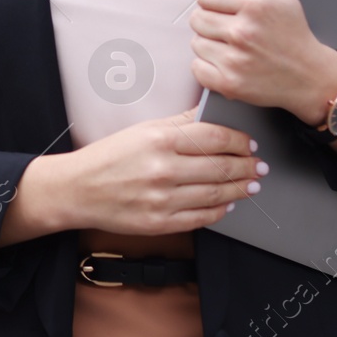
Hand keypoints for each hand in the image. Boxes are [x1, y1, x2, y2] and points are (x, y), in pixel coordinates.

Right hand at [61, 111, 267, 235]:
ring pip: (215, 194)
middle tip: (258, 165)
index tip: (249, 143)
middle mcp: (163, 170)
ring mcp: (162, 199)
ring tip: (251, 184)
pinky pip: (200, 217)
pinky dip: (219, 211)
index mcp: (159, 141)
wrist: (78, 190)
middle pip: (220, 167)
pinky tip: (227, 204)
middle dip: (246, 166)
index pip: (214, 138)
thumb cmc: (108, 157)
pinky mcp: (160, 223)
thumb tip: (209, 113)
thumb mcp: (143, 130)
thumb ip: (179, 122)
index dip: (239, 141)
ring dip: (239, 189)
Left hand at [187, 0, 336, 123]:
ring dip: (210, 44)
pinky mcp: (229, 84)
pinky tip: (228, 63)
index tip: (227, 8)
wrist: (310, 77)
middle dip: (211, 21)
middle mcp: (243, 32)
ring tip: (233, 47)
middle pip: (197, 18)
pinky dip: (208, 66)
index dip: (215, 0)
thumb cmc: (293, 32)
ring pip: (196, 42)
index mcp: (254, 6)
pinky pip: (197, 67)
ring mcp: (235, 60)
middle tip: (232, 28)